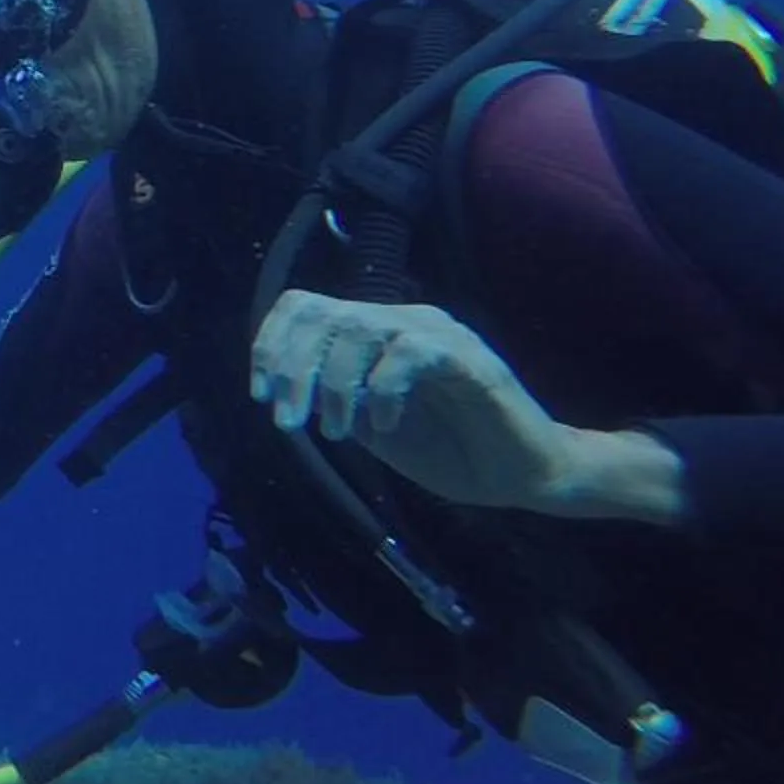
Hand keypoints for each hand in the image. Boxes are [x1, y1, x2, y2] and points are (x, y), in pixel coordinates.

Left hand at [250, 290, 657, 518]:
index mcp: (378, 333)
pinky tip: (384, 425)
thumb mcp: (370, 427)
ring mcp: (439, 333)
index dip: (271, 342)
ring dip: (333, 383)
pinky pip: (409, 351)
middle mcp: (405, 320)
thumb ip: (333, 400)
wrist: (522, 476)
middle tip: (288, 420)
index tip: (261, 394)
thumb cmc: (451, 452)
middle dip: (292, 366)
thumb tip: (283, 388)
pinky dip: (382, 389)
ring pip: (360, 325)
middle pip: (324, 311)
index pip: (306, 306)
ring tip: (335, 431)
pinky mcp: (469, 357)